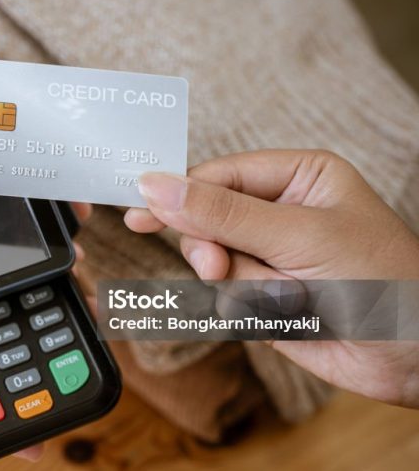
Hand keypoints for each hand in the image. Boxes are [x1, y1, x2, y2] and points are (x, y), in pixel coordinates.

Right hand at [124, 149, 418, 406]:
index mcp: (296, 177)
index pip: (218, 175)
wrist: (414, 356)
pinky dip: (249, 309)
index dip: (179, 192)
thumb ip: (221, 213)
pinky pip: (226, 296)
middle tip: (218, 268)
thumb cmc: (381, 279)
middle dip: (212, 248)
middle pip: (206, 219)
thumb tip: (156, 186)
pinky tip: (288, 314)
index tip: (140, 209)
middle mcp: (279, 212)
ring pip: (212, 262)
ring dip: (241, 284)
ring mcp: (270, 255)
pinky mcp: (264, 295)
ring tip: (283, 297)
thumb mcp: (297, 236)